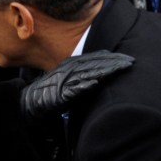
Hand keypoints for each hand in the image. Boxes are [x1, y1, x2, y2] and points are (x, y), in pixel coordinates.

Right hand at [20, 50, 134, 120]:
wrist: (30, 102)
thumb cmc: (51, 93)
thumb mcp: (69, 79)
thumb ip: (83, 75)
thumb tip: (101, 74)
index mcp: (72, 64)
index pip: (95, 58)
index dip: (112, 58)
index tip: (127, 59)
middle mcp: (69, 69)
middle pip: (95, 63)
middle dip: (113, 62)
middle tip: (130, 61)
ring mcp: (65, 81)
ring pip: (88, 73)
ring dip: (105, 70)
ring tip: (120, 68)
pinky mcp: (60, 94)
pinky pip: (74, 89)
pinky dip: (85, 85)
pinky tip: (96, 83)